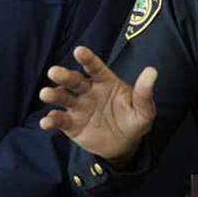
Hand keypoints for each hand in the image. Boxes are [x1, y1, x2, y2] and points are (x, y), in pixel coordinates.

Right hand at [39, 45, 157, 164]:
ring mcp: (78, 107)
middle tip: (54, 72)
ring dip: (53, 94)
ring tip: (46, 94)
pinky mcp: (71, 124)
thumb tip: (152, 71)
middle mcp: (88, 91)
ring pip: (63, 97)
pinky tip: (46, 122)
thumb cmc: (133, 120)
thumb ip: (144, 92)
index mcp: (105, 81)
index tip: (79, 51)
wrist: (124, 145)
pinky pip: (59, 120)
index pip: (95, 67)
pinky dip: (51, 120)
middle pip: (74, 80)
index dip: (87, 59)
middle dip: (64, 76)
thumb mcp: (143, 110)